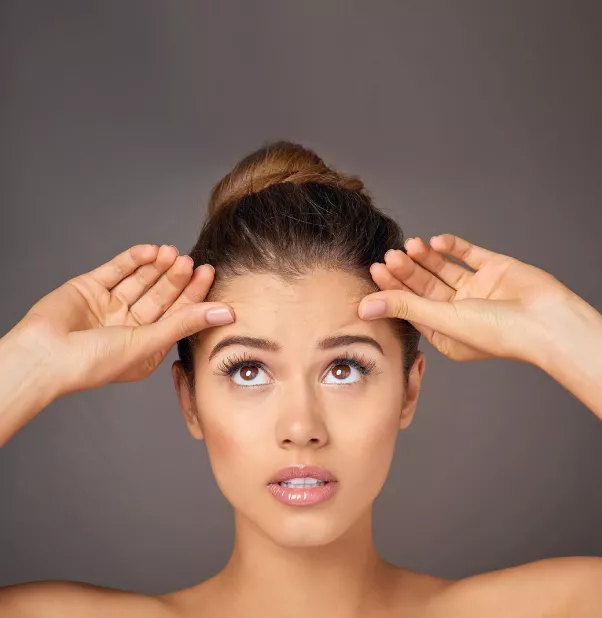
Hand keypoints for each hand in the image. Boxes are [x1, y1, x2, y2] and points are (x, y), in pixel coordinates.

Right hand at [11, 244, 234, 397]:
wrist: (43, 355)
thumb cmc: (93, 362)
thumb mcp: (148, 342)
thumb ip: (186, 323)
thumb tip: (227, 312)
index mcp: (145, 345)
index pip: (177, 315)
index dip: (193, 294)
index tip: (208, 272)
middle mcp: (129, 326)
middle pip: (161, 296)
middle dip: (176, 278)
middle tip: (189, 261)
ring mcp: (109, 306)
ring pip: (140, 280)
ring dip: (157, 266)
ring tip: (171, 252)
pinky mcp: (90, 288)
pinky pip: (117, 270)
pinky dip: (134, 259)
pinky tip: (150, 250)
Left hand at [359, 233, 575, 364]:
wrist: (547, 320)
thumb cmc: (498, 332)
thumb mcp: (443, 320)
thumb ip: (404, 307)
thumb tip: (364, 307)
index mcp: (445, 331)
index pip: (410, 306)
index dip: (393, 289)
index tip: (376, 270)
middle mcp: (459, 310)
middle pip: (423, 286)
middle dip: (407, 270)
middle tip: (390, 255)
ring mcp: (477, 289)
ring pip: (442, 269)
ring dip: (425, 257)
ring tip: (411, 244)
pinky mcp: (494, 269)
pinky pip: (467, 254)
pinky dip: (451, 247)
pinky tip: (436, 242)